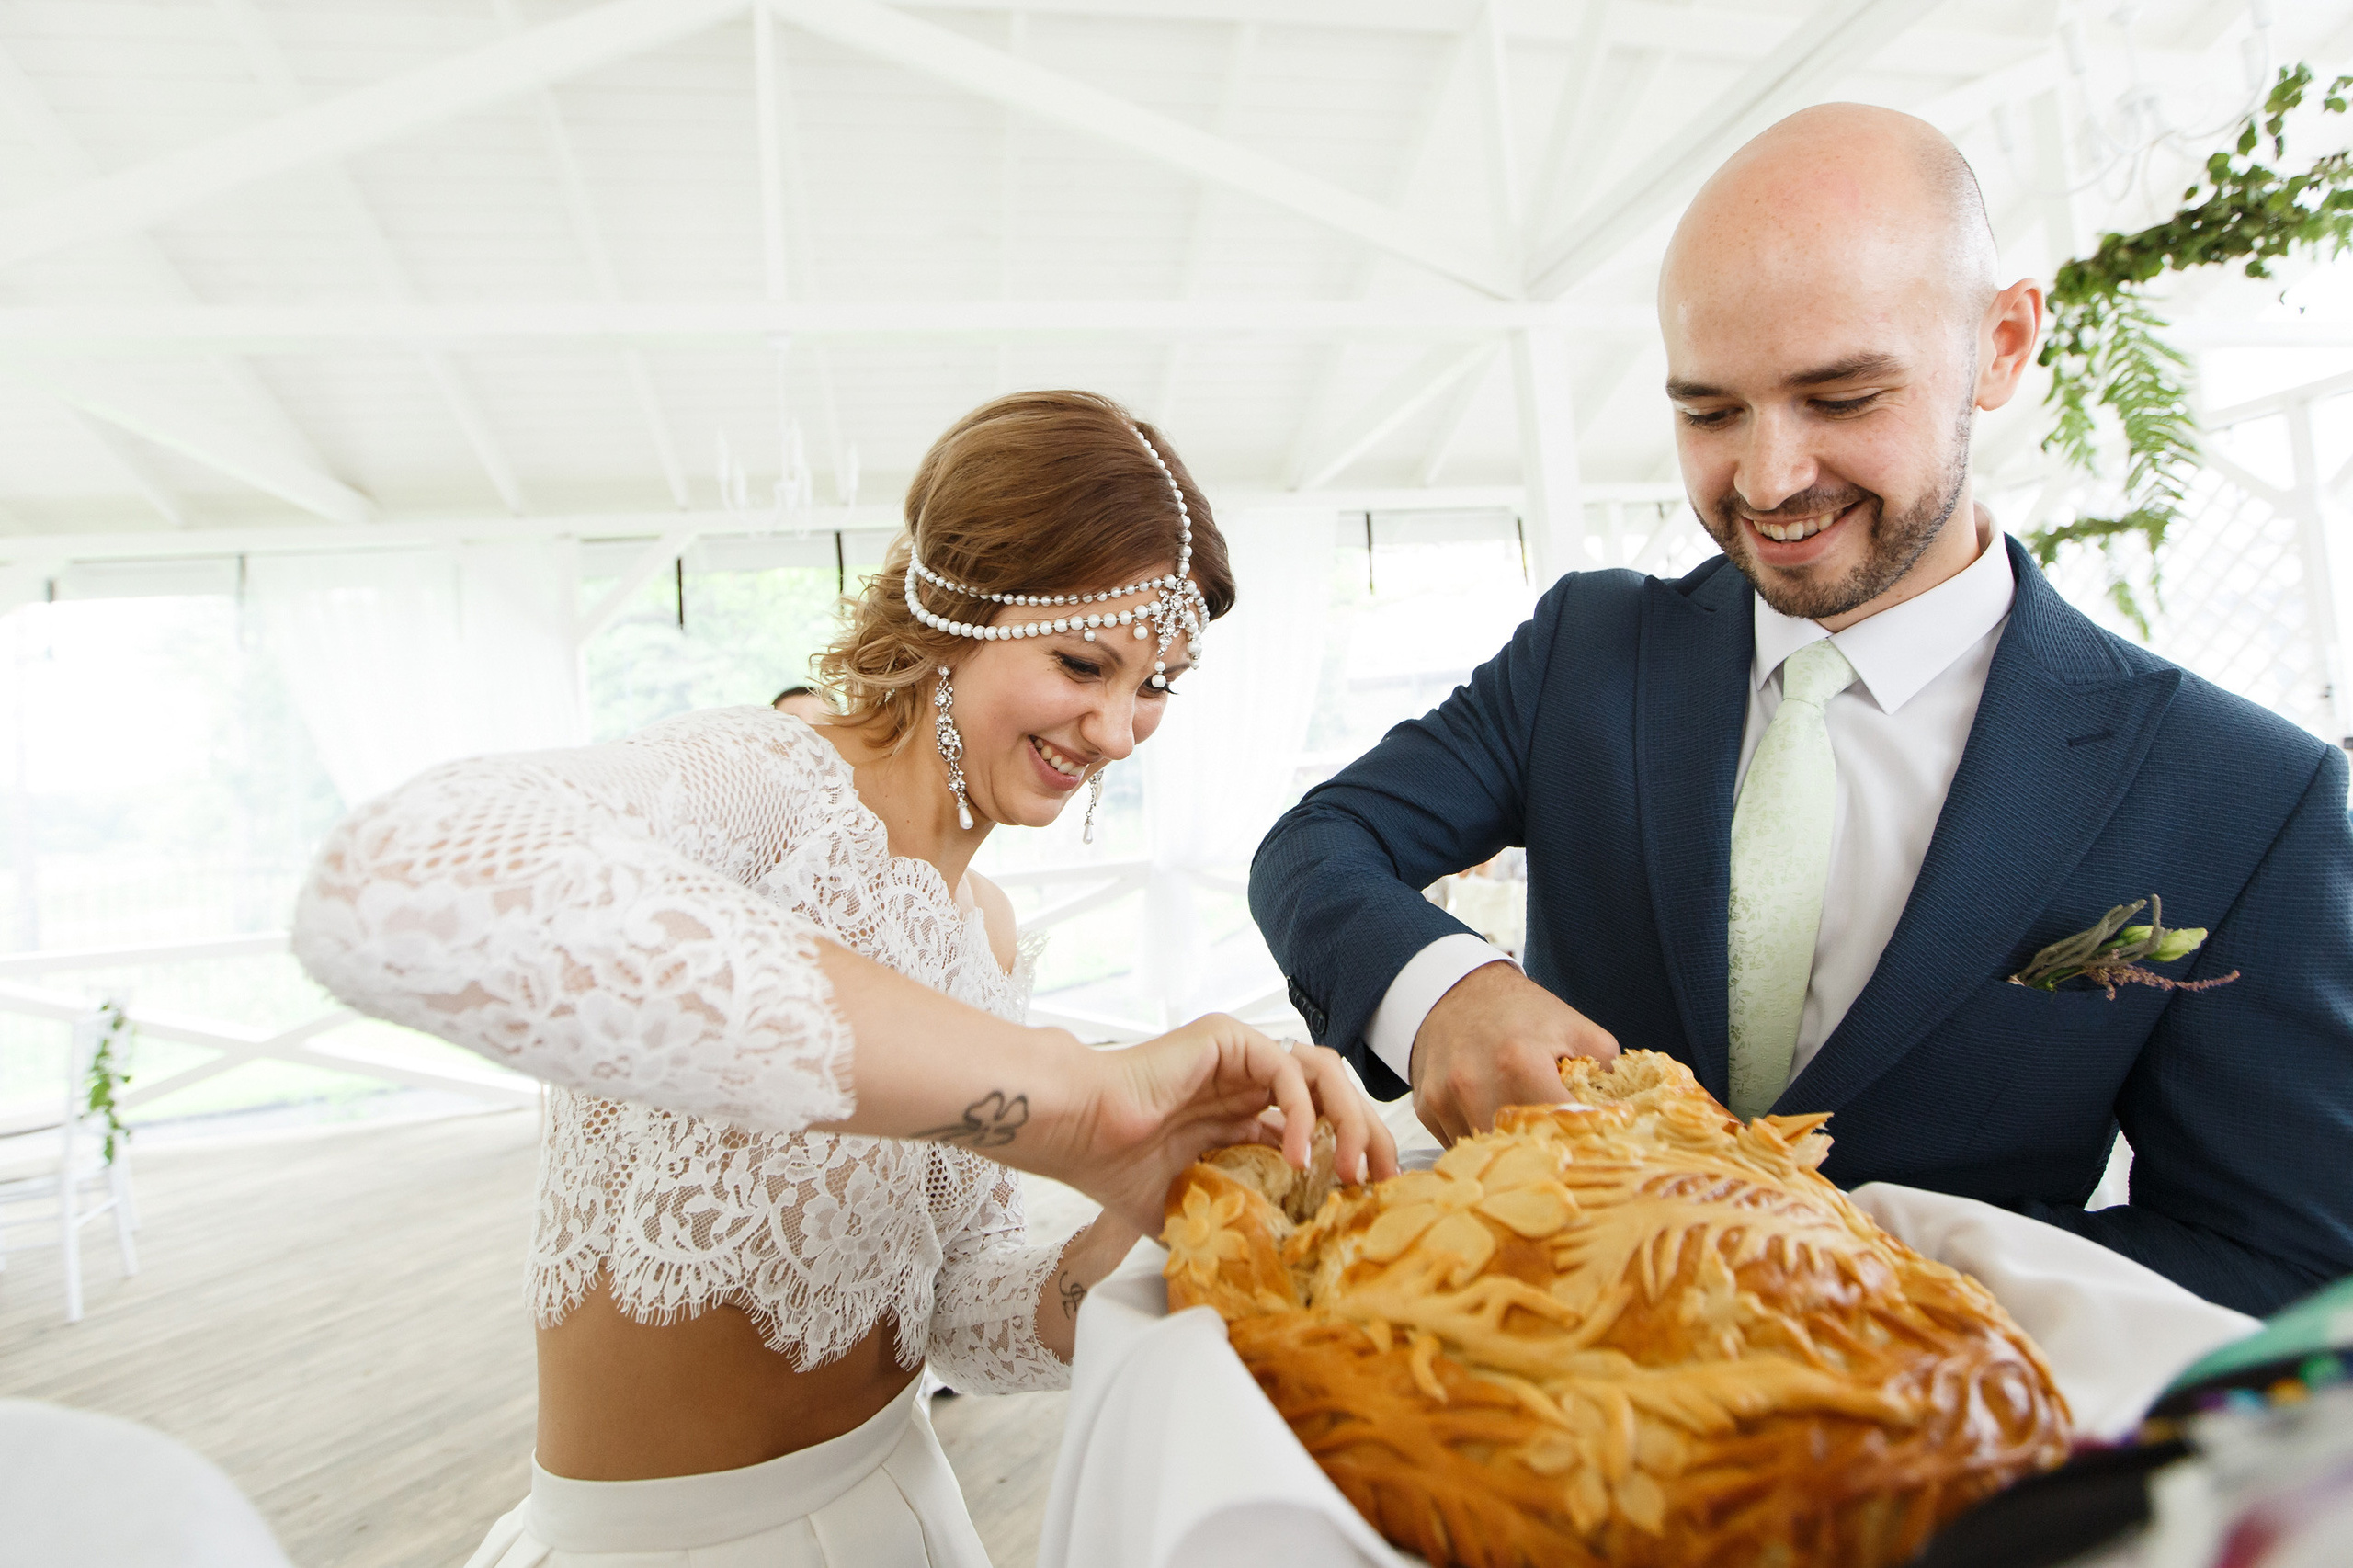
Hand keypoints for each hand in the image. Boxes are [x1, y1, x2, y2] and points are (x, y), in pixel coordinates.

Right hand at [1029, 1014, 1399, 1234]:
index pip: (1319, 1127)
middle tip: (1380, 1182)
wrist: (1079, 1135)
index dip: (1351, 1159)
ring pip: (1323, 1073)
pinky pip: (1289, 1069)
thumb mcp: (1192, 1211)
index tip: (1369, 1200)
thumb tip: (1267, 1274)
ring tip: (1350, 1169)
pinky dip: (1306, 1112)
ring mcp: (1239, 1058)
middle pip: (1334, 1096)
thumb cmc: (1117, 1171)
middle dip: (1368, 1137)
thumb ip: (1232, 1225)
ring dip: (1350, 1119)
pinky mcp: (1229, 1040)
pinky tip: (1301, 1156)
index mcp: (1242, 1117)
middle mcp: (1247, 1082)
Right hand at [1410, 961, 1616, 1143]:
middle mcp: (1475, 1083)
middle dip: (1543, 1156)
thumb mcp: (1577, 1030)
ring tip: (1525, 1135)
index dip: (1579, 1145)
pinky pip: (1458, 1144)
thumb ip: (1608, 1074)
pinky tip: (1491, 1120)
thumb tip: (1630, 1119)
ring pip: (1485, 1155)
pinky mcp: (1425, 1107)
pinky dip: (1479, 1142)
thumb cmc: (1522, 1013)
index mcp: (1520, 1062)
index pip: (1556, 1129)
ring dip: (1507, 1153)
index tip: (1593, 1151)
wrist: (1454, 990)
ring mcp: (1444, 1098)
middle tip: (1562, 1154)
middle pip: (1518, 1151)